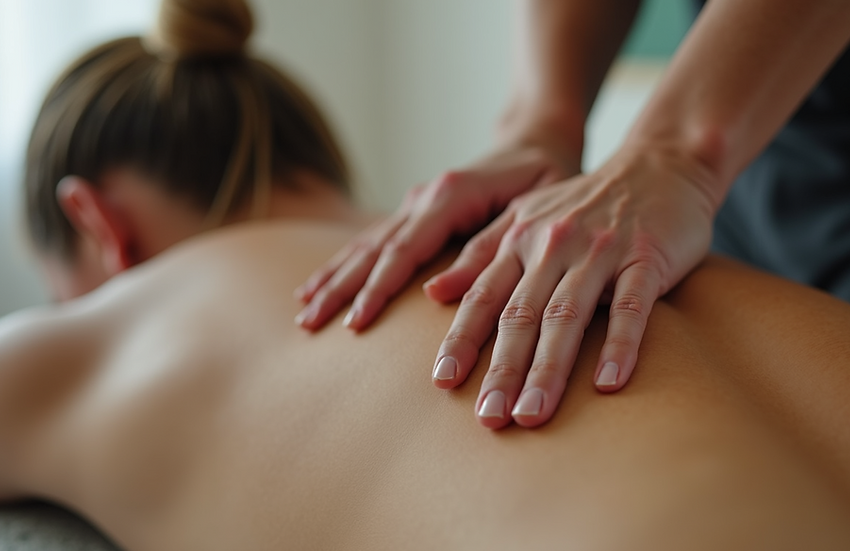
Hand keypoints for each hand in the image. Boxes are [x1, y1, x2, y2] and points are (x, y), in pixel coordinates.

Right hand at [294, 144, 577, 330]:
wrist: (537, 140)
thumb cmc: (545, 176)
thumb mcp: (531, 210)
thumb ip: (488, 248)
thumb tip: (435, 294)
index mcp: (449, 195)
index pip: (404, 250)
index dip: (377, 289)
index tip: (354, 324)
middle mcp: (423, 197)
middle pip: (372, 248)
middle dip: (340, 288)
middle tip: (309, 324)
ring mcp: (414, 203)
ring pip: (364, 244)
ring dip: (333, 277)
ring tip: (304, 311)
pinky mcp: (414, 211)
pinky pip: (372, 240)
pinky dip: (344, 263)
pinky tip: (319, 284)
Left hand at [425, 146, 720, 428]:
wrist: (658, 163)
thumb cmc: (587, 203)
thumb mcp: (525, 216)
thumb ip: (481, 254)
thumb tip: (432, 292)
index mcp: (520, 239)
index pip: (484, 297)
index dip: (463, 339)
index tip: (443, 382)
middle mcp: (553, 245)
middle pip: (520, 315)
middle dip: (501, 369)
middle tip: (488, 418)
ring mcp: (600, 250)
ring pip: (566, 316)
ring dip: (547, 369)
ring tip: (532, 415)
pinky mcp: (646, 257)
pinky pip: (631, 306)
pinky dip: (618, 345)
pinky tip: (607, 384)